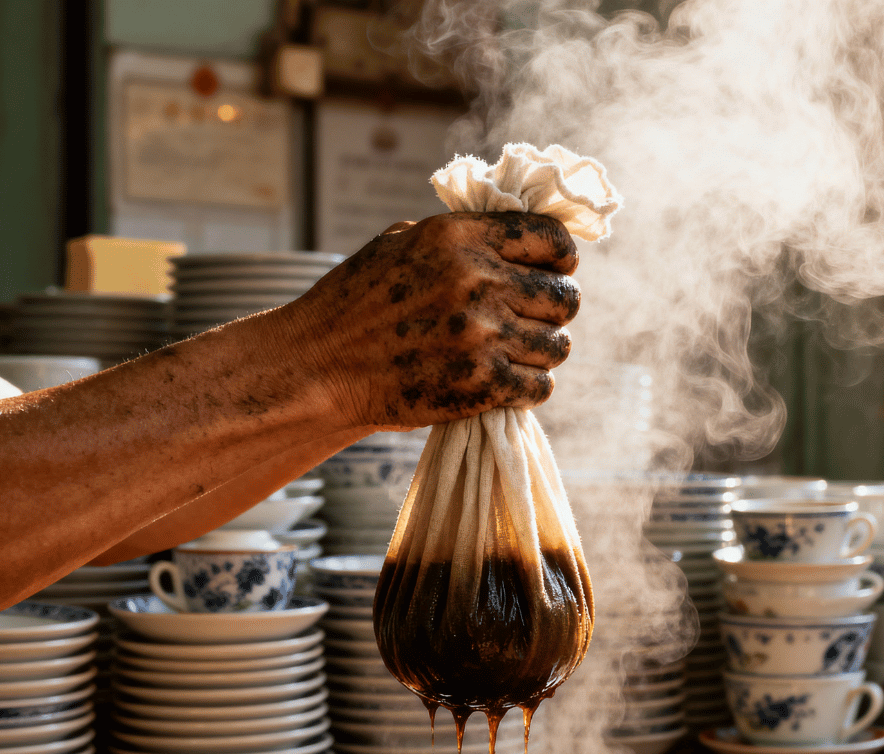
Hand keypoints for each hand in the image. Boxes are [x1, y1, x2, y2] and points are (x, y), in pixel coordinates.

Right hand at [281, 211, 580, 428]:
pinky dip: (529, 386)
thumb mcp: (400, 244)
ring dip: (542, 351)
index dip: (561, 257)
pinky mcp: (481, 384)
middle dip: (553, 309)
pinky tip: (505, 381)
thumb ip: (460, 238)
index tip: (554, 270)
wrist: (317, 368)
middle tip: (531, 319)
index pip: (552, 237)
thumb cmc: (354, 304)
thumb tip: (515, 237)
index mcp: (459, 238)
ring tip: (515, 352)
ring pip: (558, 345)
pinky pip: (541, 385)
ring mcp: (482, 335)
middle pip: (566, 297)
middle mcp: (477, 281)